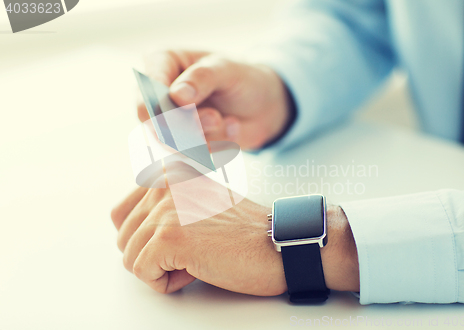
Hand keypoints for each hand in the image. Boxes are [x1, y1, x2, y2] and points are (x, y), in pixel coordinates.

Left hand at [111, 165, 358, 295]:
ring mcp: (166, 208)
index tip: (179, 238)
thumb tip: (126, 227)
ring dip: (161, 269)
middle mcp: (165, 182)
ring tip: (197, 259)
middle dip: (153, 256)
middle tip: (193, 251)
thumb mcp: (198, 202)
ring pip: (130, 257)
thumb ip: (164, 203)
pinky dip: (165, 283)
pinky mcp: (170, 236)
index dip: (145, 239)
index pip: (121, 213)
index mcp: (170, 170)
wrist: (279, 245)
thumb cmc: (243, 233)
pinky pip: (142, 272)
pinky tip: (195, 270)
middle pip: (124, 237)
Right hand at [137, 50, 292, 149]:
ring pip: (172, 144)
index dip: (158, 103)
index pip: (147, 86)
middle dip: (187, 126)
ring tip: (226, 121)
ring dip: (204, 137)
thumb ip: (203, 78)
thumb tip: (177, 95)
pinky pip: (193, 156)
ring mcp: (169, 123)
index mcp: (162, 63)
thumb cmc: (242, 78)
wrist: (263, 106)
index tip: (184, 107)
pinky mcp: (184, 147)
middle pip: (154, 121)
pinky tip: (232, 127)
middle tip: (215, 118)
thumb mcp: (227, 69)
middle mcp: (158, 95)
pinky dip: (217, 145)